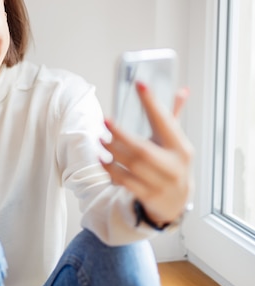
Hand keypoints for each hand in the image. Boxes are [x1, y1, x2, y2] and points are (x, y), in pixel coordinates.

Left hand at [100, 82, 193, 224]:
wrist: (177, 201)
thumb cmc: (173, 162)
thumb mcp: (175, 140)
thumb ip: (174, 115)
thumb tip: (183, 90)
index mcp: (181, 147)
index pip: (166, 121)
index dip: (152, 103)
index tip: (140, 84)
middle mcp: (174, 165)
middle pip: (143, 149)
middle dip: (121, 135)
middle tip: (105, 121)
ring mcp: (162, 183)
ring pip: (132, 165)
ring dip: (113, 151)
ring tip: (100, 139)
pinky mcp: (148, 195)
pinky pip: (125, 181)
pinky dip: (111, 169)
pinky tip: (101, 158)